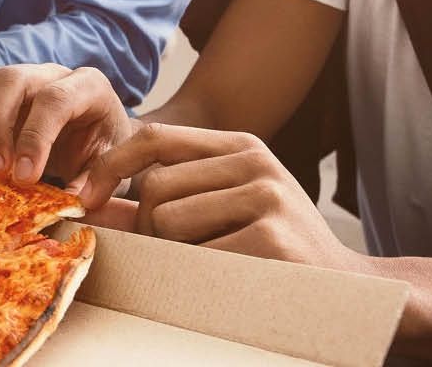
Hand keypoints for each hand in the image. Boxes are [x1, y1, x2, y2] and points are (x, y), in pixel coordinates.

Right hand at [0, 64, 133, 186]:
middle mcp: (53, 74)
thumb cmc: (105, 149)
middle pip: (11, 79)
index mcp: (89, 87)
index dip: (35, 138)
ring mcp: (24, 78)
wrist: (98, 137)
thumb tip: (72, 201)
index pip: (55, 100)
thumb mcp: (112, 168)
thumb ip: (94, 183)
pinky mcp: (0, 92)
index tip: (25, 177)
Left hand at [78, 123, 367, 272]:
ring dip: (172, 255)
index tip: (84, 198)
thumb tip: (89, 204)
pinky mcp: (272, 238)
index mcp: (240, 146)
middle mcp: (256, 162)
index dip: (110, 166)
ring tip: (212, 267)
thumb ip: (162, 200)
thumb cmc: (274, 250)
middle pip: (153, 187)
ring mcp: (268, 196)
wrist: (348, 293)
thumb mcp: (222, 209)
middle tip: (176, 255)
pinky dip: (197, 278)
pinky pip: (194, 257)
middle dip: (147, 229)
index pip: (155, 138)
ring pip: (166, 221)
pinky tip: (231, 282)